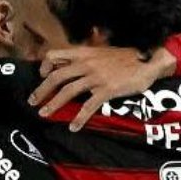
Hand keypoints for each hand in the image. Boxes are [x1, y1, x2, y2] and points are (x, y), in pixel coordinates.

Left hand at [30, 46, 172, 131]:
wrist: (148, 61)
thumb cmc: (127, 58)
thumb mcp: (103, 52)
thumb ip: (87, 58)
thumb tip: (72, 66)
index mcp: (84, 53)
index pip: (55, 55)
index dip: (44, 66)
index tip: (41, 76)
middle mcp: (86, 63)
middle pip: (56, 76)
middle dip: (42, 90)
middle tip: (32, 102)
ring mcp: (96, 77)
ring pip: (68, 91)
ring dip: (54, 104)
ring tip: (44, 114)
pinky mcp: (107, 90)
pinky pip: (88, 106)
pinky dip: (79, 118)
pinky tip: (73, 127)